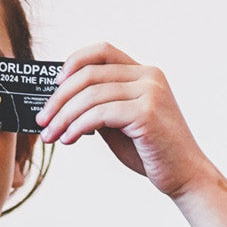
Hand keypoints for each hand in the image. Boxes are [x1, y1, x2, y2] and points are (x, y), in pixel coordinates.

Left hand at [36, 42, 226, 226]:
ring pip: (91, 96)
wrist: (184, 176)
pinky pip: (99, 114)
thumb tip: (62, 103)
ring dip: (63, 117)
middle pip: (90, 74)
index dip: (74, 62)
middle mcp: (149, 76)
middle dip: (59, 98)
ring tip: (51, 136)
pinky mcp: (147, 113)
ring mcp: (150, 93)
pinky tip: (68, 139)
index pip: (103, 51)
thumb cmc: (151, 152)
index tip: (54, 84)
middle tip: (42, 120)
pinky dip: (77, 126)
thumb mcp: (120, 123)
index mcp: (144, 73)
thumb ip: (99, 107)